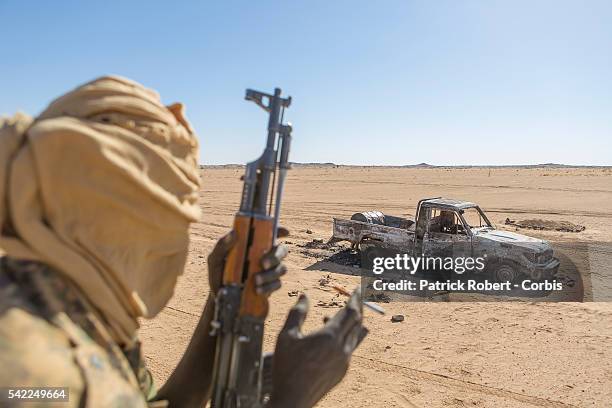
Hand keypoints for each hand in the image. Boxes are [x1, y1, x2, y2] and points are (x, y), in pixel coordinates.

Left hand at [207, 230, 287, 295]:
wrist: (220, 297)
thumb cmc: (218, 273)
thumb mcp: (215, 259)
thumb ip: (221, 246)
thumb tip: (233, 233)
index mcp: (254, 244)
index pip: (270, 233)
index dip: (280, 231)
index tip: (285, 232)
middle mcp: (265, 255)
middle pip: (282, 250)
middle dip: (275, 256)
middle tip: (263, 263)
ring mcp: (270, 270)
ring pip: (282, 268)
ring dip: (270, 274)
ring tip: (255, 280)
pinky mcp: (270, 285)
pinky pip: (277, 284)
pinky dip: (269, 287)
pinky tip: (258, 290)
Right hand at [268, 289, 367, 407]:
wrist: (291, 401)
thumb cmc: (286, 367)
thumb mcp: (286, 335)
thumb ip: (298, 312)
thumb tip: (305, 295)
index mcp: (330, 337)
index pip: (351, 312)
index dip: (355, 299)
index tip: (358, 289)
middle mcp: (342, 349)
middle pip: (357, 323)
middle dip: (357, 308)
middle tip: (354, 297)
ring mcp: (344, 362)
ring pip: (355, 337)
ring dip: (350, 323)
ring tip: (336, 316)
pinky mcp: (342, 372)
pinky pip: (349, 349)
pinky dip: (344, 338)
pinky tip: (328, 338)